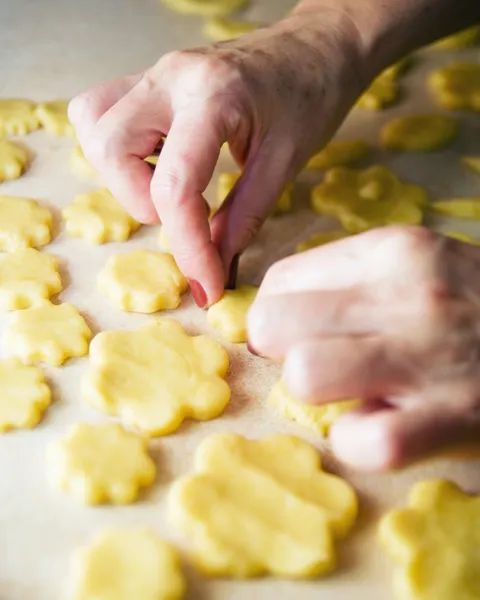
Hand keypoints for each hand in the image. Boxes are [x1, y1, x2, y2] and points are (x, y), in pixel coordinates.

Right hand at [68, 8, 365, 305]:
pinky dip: (118, 152)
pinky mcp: (150, 81)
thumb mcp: (285, 163)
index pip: (175, 186)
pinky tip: (155, 165)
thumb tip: (213, 267)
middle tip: (183, 216)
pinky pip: (102, 113)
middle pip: (109, 148)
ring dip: (121, 176)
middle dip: (140, 202)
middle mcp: (170, 78)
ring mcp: (154, 74)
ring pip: (94, 127)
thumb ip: (243, 219)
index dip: (188, 248)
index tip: (206, 286)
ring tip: (169, 189)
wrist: (315, 48)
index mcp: (213, 96)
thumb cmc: (311, 95)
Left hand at [248, 226, 479, 470]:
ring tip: (352, 391)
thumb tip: (268, 311)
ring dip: (316, 392)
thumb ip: (346, 279)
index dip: (279, 312)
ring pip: (305, 374)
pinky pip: (360, 441)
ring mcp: (427, 358)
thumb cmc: (475, 304)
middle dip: (280, 349)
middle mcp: (406, 295)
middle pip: (273, 324)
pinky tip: (387, 426)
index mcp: (392, 250)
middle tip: (319, 359)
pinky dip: (359, 442)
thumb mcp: (418, 265)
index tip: (304, 329)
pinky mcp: (449, 420)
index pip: (278, 282)